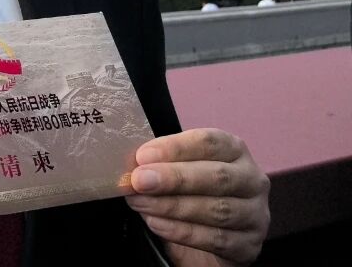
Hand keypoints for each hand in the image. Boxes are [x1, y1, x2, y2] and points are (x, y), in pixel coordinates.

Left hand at [125, 128, 269, 265]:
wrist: (208, 240)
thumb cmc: (192, 192)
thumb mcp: (179, 170)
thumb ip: (162, 163)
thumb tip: (134, 164)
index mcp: (234, 150)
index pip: (209, 142)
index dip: (175, 147)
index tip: (143, 156)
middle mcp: (252, 180)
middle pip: (216, 176)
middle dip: (174, 178)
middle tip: (140, 181)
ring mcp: (255, 214)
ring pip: (217, 209)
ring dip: (172, 206)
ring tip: (141, 203)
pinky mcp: (249, 245)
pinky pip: (216, 239)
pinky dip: (183, 232)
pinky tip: (157, 224)